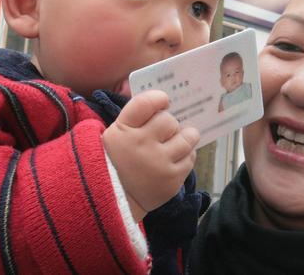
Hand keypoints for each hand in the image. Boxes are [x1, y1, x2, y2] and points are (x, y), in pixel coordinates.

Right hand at [102, 90, 198, 219]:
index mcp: (122, 131)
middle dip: (168, 124)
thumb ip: (133, 119)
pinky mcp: (172, 180)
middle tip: (164, 131)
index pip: (146, 103)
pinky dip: (186, 155)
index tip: (163, 102)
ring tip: (178, 140)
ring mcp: (159, 163)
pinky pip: (190, 157)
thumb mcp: (113, 136)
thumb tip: (160, 101)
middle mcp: (141, 145)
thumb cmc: (114, 164)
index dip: (158, 99)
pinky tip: (175, 158)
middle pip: (168, 120)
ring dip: (185, 137)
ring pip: (187, 137)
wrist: (113, 203)